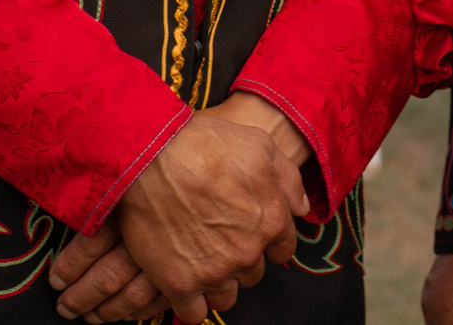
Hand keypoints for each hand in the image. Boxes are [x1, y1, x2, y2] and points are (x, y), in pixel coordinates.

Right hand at [50, 99, 308, 321]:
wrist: (150, 155)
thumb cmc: (205, 143)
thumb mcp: (260, 146)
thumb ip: (288, 179)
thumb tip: (301, 207)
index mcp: (271, 220)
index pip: (282, 250)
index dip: (267, 242)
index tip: (249, 233)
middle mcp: (247, 251)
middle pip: (254, 272)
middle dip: (241, 259)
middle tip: (219, 240)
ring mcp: (214, 270)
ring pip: (227, 296)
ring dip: (218, 283)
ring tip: (201, 262)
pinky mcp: (179, 283)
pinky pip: (194, 313)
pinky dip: (191, 304)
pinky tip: (183, 284)